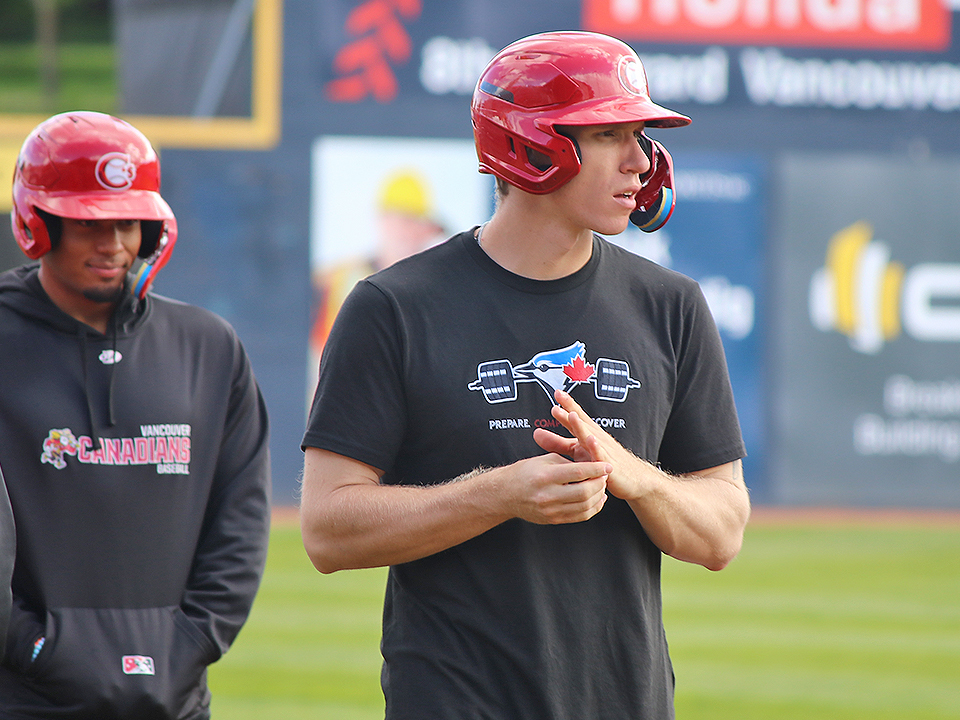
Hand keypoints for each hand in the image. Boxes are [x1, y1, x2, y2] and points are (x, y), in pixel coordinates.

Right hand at [488, 452, 610, 525]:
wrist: (505, 494)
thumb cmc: (524, 473)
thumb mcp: (544, 460)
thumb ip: (567, 463)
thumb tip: (590, 465)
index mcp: (546, 476)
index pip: (578, 472)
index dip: (597, 469)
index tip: (608, 465)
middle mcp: (548, 495)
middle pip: (584, 492)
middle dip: (599, 483)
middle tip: (605, 476)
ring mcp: (551, 510)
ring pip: (584, 506)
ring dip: (598, 496)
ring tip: (601, 486)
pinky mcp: (553, 519)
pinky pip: (580, 516)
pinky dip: (593, 508)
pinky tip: (597, 499)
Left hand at [536, 389, 647, 501]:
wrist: (632, 479)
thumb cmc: (602, 461)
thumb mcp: (577, 451)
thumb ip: (557, 442)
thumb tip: (536, 433)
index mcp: (587, 433)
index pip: (576, 416)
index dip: (567, 404)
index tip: (556, 393)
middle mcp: (596, 437)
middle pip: (582, 421)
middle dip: (571, 409)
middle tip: (560, 397)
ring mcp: (603, 449)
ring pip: (590, 435)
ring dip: (581, 425)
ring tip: (572, 415)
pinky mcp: (607, 464)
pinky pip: (601, 455)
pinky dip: (596, 448)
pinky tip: (591, 440)